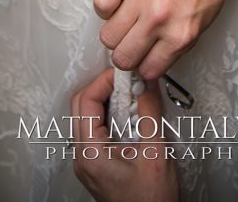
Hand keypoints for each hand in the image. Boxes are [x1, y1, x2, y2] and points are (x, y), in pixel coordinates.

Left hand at [71, 69, 178, 201]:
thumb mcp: (155, 153)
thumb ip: (150, 114)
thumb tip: (147, 83)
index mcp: (90, 153)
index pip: (86, 102)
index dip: (104, 81)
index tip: (125, 72)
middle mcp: (82, 157)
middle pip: (81, 106)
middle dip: (103, 87)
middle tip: (128, 79)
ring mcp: (86, 162)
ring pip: (86, 117)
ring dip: (107, 100)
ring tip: (131, 94)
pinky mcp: (95, 165)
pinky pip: (94, 130)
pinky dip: (109, 115)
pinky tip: (129, 114)